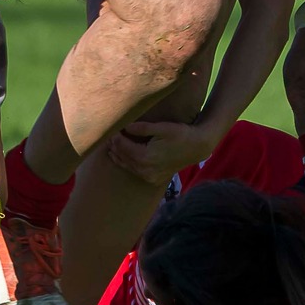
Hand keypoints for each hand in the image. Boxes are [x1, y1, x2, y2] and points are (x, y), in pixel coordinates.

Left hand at [107, 119, 221, 185]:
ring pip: (127, 166)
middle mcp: (145, 170)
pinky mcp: (153, 179)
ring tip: (110, 145)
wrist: (197, 147)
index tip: (111, 128)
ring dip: (118, 156)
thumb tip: (124, 126)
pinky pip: (135, 172)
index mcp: (145, 157)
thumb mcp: (161, 127)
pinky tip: (123, 157)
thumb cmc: (180, 134)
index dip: (115, 136)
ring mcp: (149, 177)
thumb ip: (141, 128)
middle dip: (114, 146)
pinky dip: (127, 164)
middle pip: (122, 157)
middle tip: (108, 135)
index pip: (122, 146)